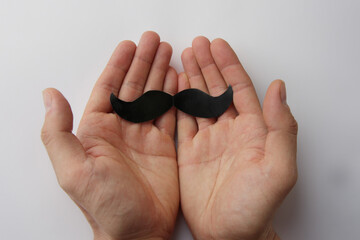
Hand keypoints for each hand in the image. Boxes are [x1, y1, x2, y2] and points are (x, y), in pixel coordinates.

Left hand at [41, 32, 178, 239]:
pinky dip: (174, 96)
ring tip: (167, 52)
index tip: (129, 45)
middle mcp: (121, 129)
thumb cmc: (105, 205)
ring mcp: (144, 136)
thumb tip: (50, 94)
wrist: (137, 231)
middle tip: (154, 40)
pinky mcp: (164, 146)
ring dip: (159, 73)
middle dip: (143, 62)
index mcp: (97, 130)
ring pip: (152, 96)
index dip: (119, 65)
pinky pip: (169, 114)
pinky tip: (177, 79)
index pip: (109, 88)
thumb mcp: (73, 170)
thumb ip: (58, 132)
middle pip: (133, 87)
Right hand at [177, 37, 297, 239]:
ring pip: (199, 101)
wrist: (228, 234)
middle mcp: (230, 131)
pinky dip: (179, 102)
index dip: (229, 65)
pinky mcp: (190, 152)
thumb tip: (278, 87)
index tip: (217, 46)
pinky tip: (177, 87)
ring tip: (184, 57)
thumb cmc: (255, 207)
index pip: (239, 88)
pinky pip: (184, 121)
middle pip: (217, 89)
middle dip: (208, 65)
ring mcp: (209, 141)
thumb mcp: (278, 168)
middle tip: (196, 45)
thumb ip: (281, 127)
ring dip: (193, 78)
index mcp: (253, 130)